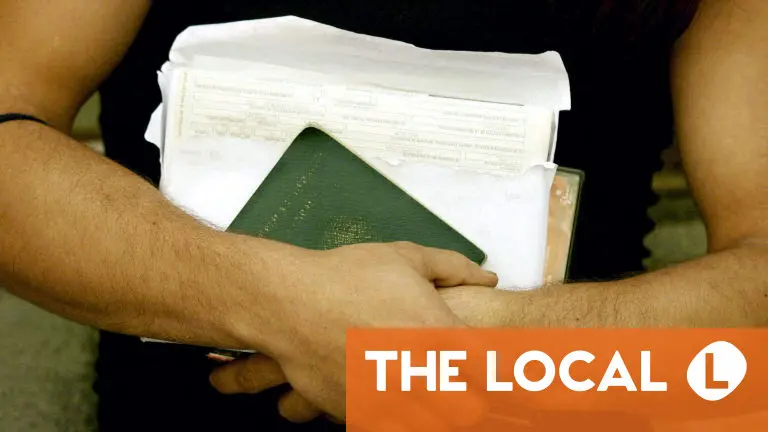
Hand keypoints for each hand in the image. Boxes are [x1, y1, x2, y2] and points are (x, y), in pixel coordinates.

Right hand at [226, 241, 496, 420]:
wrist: (289, 302)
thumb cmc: (349, 275)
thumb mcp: (405, 257)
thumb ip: (453, 267)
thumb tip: (489, 276)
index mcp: (438, 332)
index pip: (490, 371)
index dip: (491, 369)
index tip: (481, 364)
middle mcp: (419, 372)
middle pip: (469, 411)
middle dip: (468, 400)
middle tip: (455, 384)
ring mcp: (388, 398)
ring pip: (431, 427)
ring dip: (434, 414)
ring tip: (423, 395)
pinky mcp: (358, 414)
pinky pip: (391, 430)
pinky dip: (397, 421)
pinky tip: (391, 402)